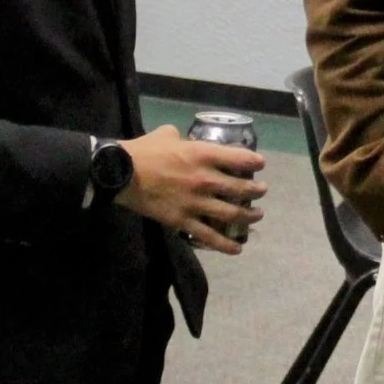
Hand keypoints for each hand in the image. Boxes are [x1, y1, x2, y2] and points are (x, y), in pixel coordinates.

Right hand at [115, 126, 265, 252]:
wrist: (121, 174)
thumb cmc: (144, 151)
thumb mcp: (167, 134)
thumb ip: (181, 137)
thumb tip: (183, 139)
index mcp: (202, 155)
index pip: (240, 158)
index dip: (254, 162)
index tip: (260, 164)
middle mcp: (205, 179)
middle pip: (241, 188)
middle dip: (256, 191)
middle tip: (262, 192)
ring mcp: (196, 203)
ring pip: (232, 213)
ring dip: (249, 216)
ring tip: (257, 216)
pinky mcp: (183, 221)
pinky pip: (209, 237)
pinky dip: (226, 245)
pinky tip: (237, 248)